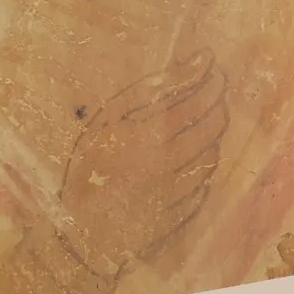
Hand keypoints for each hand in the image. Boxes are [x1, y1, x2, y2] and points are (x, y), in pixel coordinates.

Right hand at [57, 50, 226, 276]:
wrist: (75, 233)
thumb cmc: (87, 168)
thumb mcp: (107, 119)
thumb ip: (153, 88)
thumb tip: (202, 60)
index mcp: (148, 135)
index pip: (197, 100)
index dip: (211, 82)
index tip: (214, 70)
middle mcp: (166, 162)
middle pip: (211, 126)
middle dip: (218, 103)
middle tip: (214, 92)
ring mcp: (174, 191)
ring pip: (212, 153)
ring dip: (213, 133)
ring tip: (203, 120)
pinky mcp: (178, 214)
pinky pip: (203, 184)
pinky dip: (203, 166)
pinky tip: (192, 157)